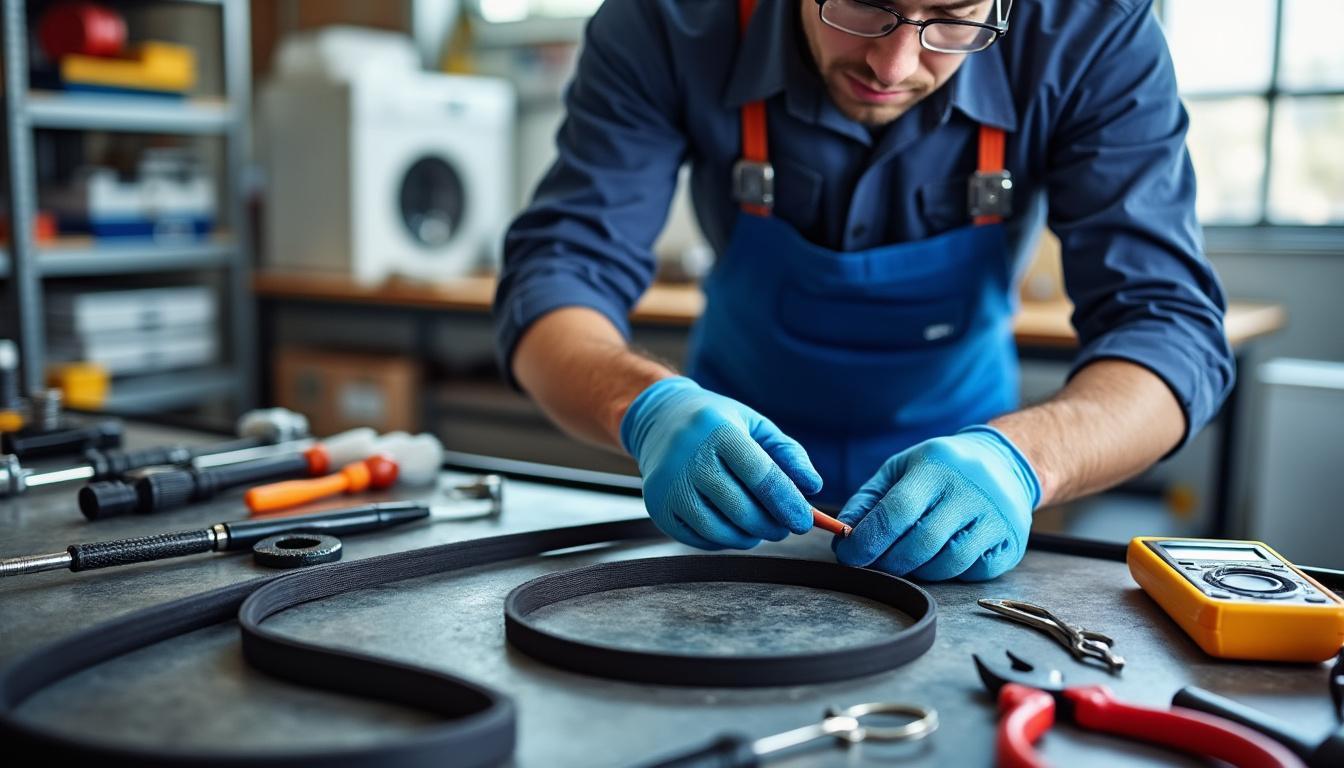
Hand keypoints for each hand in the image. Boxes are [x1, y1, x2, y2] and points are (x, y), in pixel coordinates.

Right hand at [620, 377, 821, 549]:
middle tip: (785, 526)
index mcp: (718, 430)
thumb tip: (813, 487)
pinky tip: (733, 526)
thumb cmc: (717, 423)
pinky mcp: (657, 507)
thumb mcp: (755, 425)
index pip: (760, 475)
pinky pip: (700, 538)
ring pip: (720, 530)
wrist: (660, 419)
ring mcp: (668, 485)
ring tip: (761, 527)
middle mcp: (688, 457)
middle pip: (741, 509)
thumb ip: (788, 453)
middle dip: (772, 525)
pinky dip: (724, 540)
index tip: (805, 520)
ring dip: (750, 537)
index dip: (787, 502)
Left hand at [833, 426, 1040, 581]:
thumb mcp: (901, 469)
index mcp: (937, 467)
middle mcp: (971, 491)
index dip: (868, 540)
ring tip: (907, 560)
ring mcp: (996, 518)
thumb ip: (869, 500)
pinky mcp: (1011, 542)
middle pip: (921, 543)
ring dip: (919, 571)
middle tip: (873, 564)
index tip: (848, 555)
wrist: (1005, 463)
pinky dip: (950, 573)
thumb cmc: (942, 469)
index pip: (897, 512)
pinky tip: (941, 558)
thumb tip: (843, 537)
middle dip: (888, 562)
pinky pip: (973, 572)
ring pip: (948, 563)